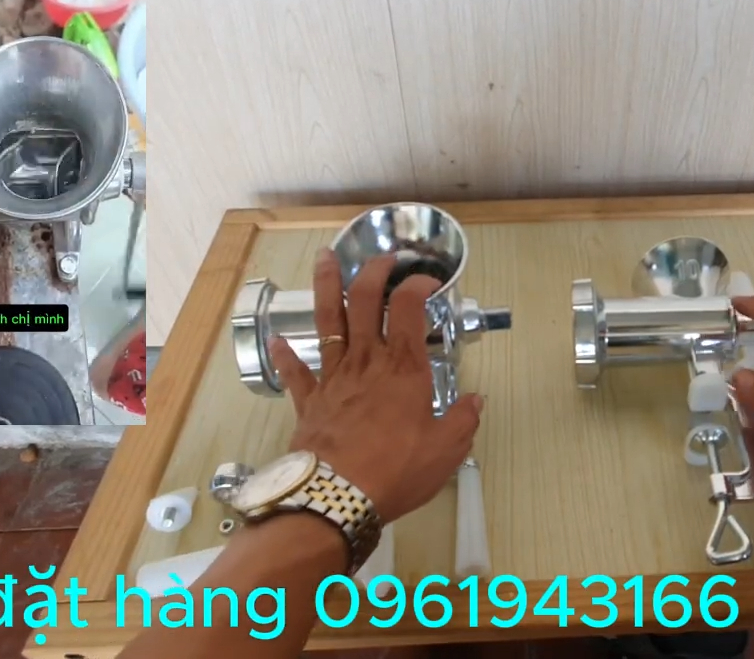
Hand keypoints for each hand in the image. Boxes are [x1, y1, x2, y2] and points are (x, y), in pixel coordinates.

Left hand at [269, 249, 482, 522]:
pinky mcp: (309, 400)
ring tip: (325, 260)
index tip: (428, 279)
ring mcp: (334, 378)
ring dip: (326, 287)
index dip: (419, 284)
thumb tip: (475, 401)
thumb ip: (462, 421)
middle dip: (373, 271)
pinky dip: (286, 355)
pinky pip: (296, 372)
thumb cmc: (395, 470)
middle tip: (381, 257)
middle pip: (365, 301)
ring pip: (328, 321)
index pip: (410, 308)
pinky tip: (277, 340)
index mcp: (404, 369)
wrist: (336, 496)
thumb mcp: (446, 450)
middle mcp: (367, 362)